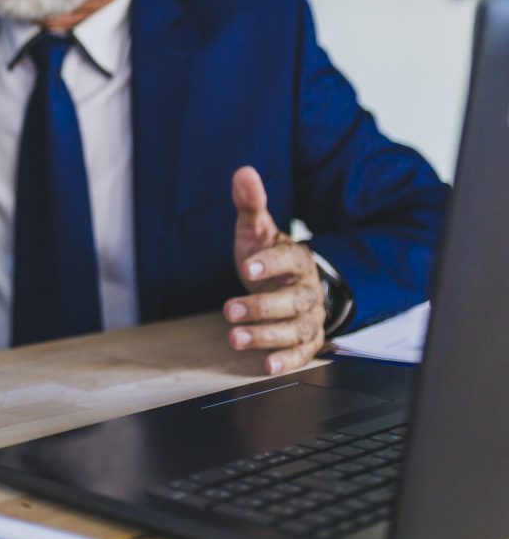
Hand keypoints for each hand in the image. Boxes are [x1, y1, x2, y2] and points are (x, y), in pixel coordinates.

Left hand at [223, 166, 326, 373]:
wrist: (289, 283)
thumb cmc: (268, 256)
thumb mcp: (257, 230)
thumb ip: (250, 204)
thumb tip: (244, 173)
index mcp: (298, 259)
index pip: (289, 259)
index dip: (270, 264)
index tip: (248, 267)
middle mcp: (308, 290)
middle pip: (292, 301)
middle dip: (262, 307)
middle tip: (229, 309)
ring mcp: (308, 317)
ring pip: (296, 329)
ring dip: (266, 336)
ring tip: (235, 338)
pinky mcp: (306, 340)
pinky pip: (302, 353)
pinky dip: (287, 361)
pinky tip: (266, 365)